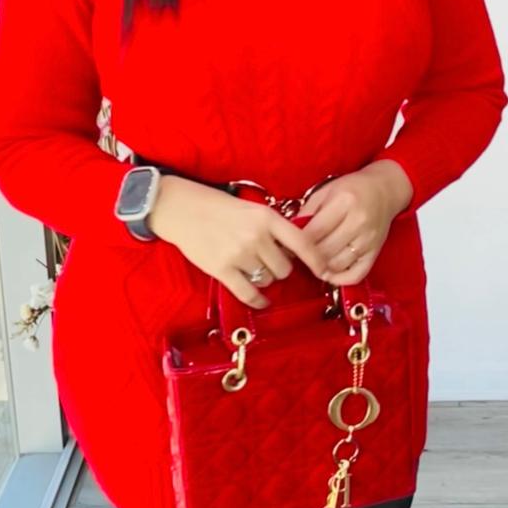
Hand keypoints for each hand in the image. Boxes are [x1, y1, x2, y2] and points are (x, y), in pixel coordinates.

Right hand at [148, 176, 328, 308]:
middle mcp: (256, 236)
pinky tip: (261, 300)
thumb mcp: (252, 208)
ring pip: (267, 280)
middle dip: (281, 269)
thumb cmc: (219, 207)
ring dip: (265, 279)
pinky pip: (248, 293)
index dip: (317, 260)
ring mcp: (239, 254)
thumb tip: (296, 250)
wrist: (182, 209)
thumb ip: (274, 227)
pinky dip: (258, 300)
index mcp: (267, 217)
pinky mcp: (222, 270)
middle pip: (285, 268)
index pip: (302, 243)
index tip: (325, 270)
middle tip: (270, 263)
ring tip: (254, 269)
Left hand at [297, 162, 411, 285]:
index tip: (288, 245)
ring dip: (320, 267)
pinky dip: (340, 279)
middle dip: (307, 256)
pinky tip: (329, 273)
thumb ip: (307, 211)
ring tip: (311, 261)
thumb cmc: (352, 188)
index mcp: (344, 202)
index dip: (297, 243)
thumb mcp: (325, 191)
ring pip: (337, 265)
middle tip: (297, 255)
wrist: (384, 190)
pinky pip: (356, 275)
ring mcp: (369, 240)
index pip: (314, 232)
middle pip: (324, 251)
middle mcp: (359, 222)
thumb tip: (288, 234)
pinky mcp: (375, 253)